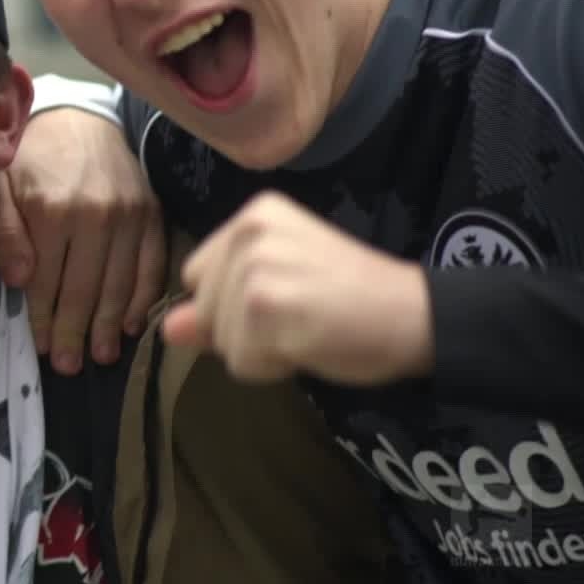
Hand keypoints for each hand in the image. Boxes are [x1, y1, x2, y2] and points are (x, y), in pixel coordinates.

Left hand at [0, 107, 166, 371]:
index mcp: (52, 210)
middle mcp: (96, 215)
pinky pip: (152, 266)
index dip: (42, 319)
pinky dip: (144, 299)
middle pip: (85, 290)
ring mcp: (130, 216)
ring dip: (110, 326)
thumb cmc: (32, 157)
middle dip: (75, 333)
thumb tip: (19, 282)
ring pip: (120, 284)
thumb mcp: (2, 186)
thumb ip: (6, 232)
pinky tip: (134, 324)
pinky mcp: (153, 214)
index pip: (46, 281)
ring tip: (101, 355)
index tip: (40, 347)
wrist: (82, 118)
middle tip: (69, 365)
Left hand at [163, 191, 432, 384]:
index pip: (198, 277)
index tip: (288, 297)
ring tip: (310, 328)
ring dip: (261, 351)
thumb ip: (218, 305)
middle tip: (305, 315)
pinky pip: (241, 361)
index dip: (233, 303)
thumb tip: (168, 328)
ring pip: (221, 340)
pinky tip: (311, 343)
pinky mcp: (265, 306)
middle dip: (245, 330)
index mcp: (253, 216)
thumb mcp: (281, 286)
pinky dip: (273, 367)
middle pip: (204, 309)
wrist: (414, 314)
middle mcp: (249, 231)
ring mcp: (254, 267)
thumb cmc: (353, 299)